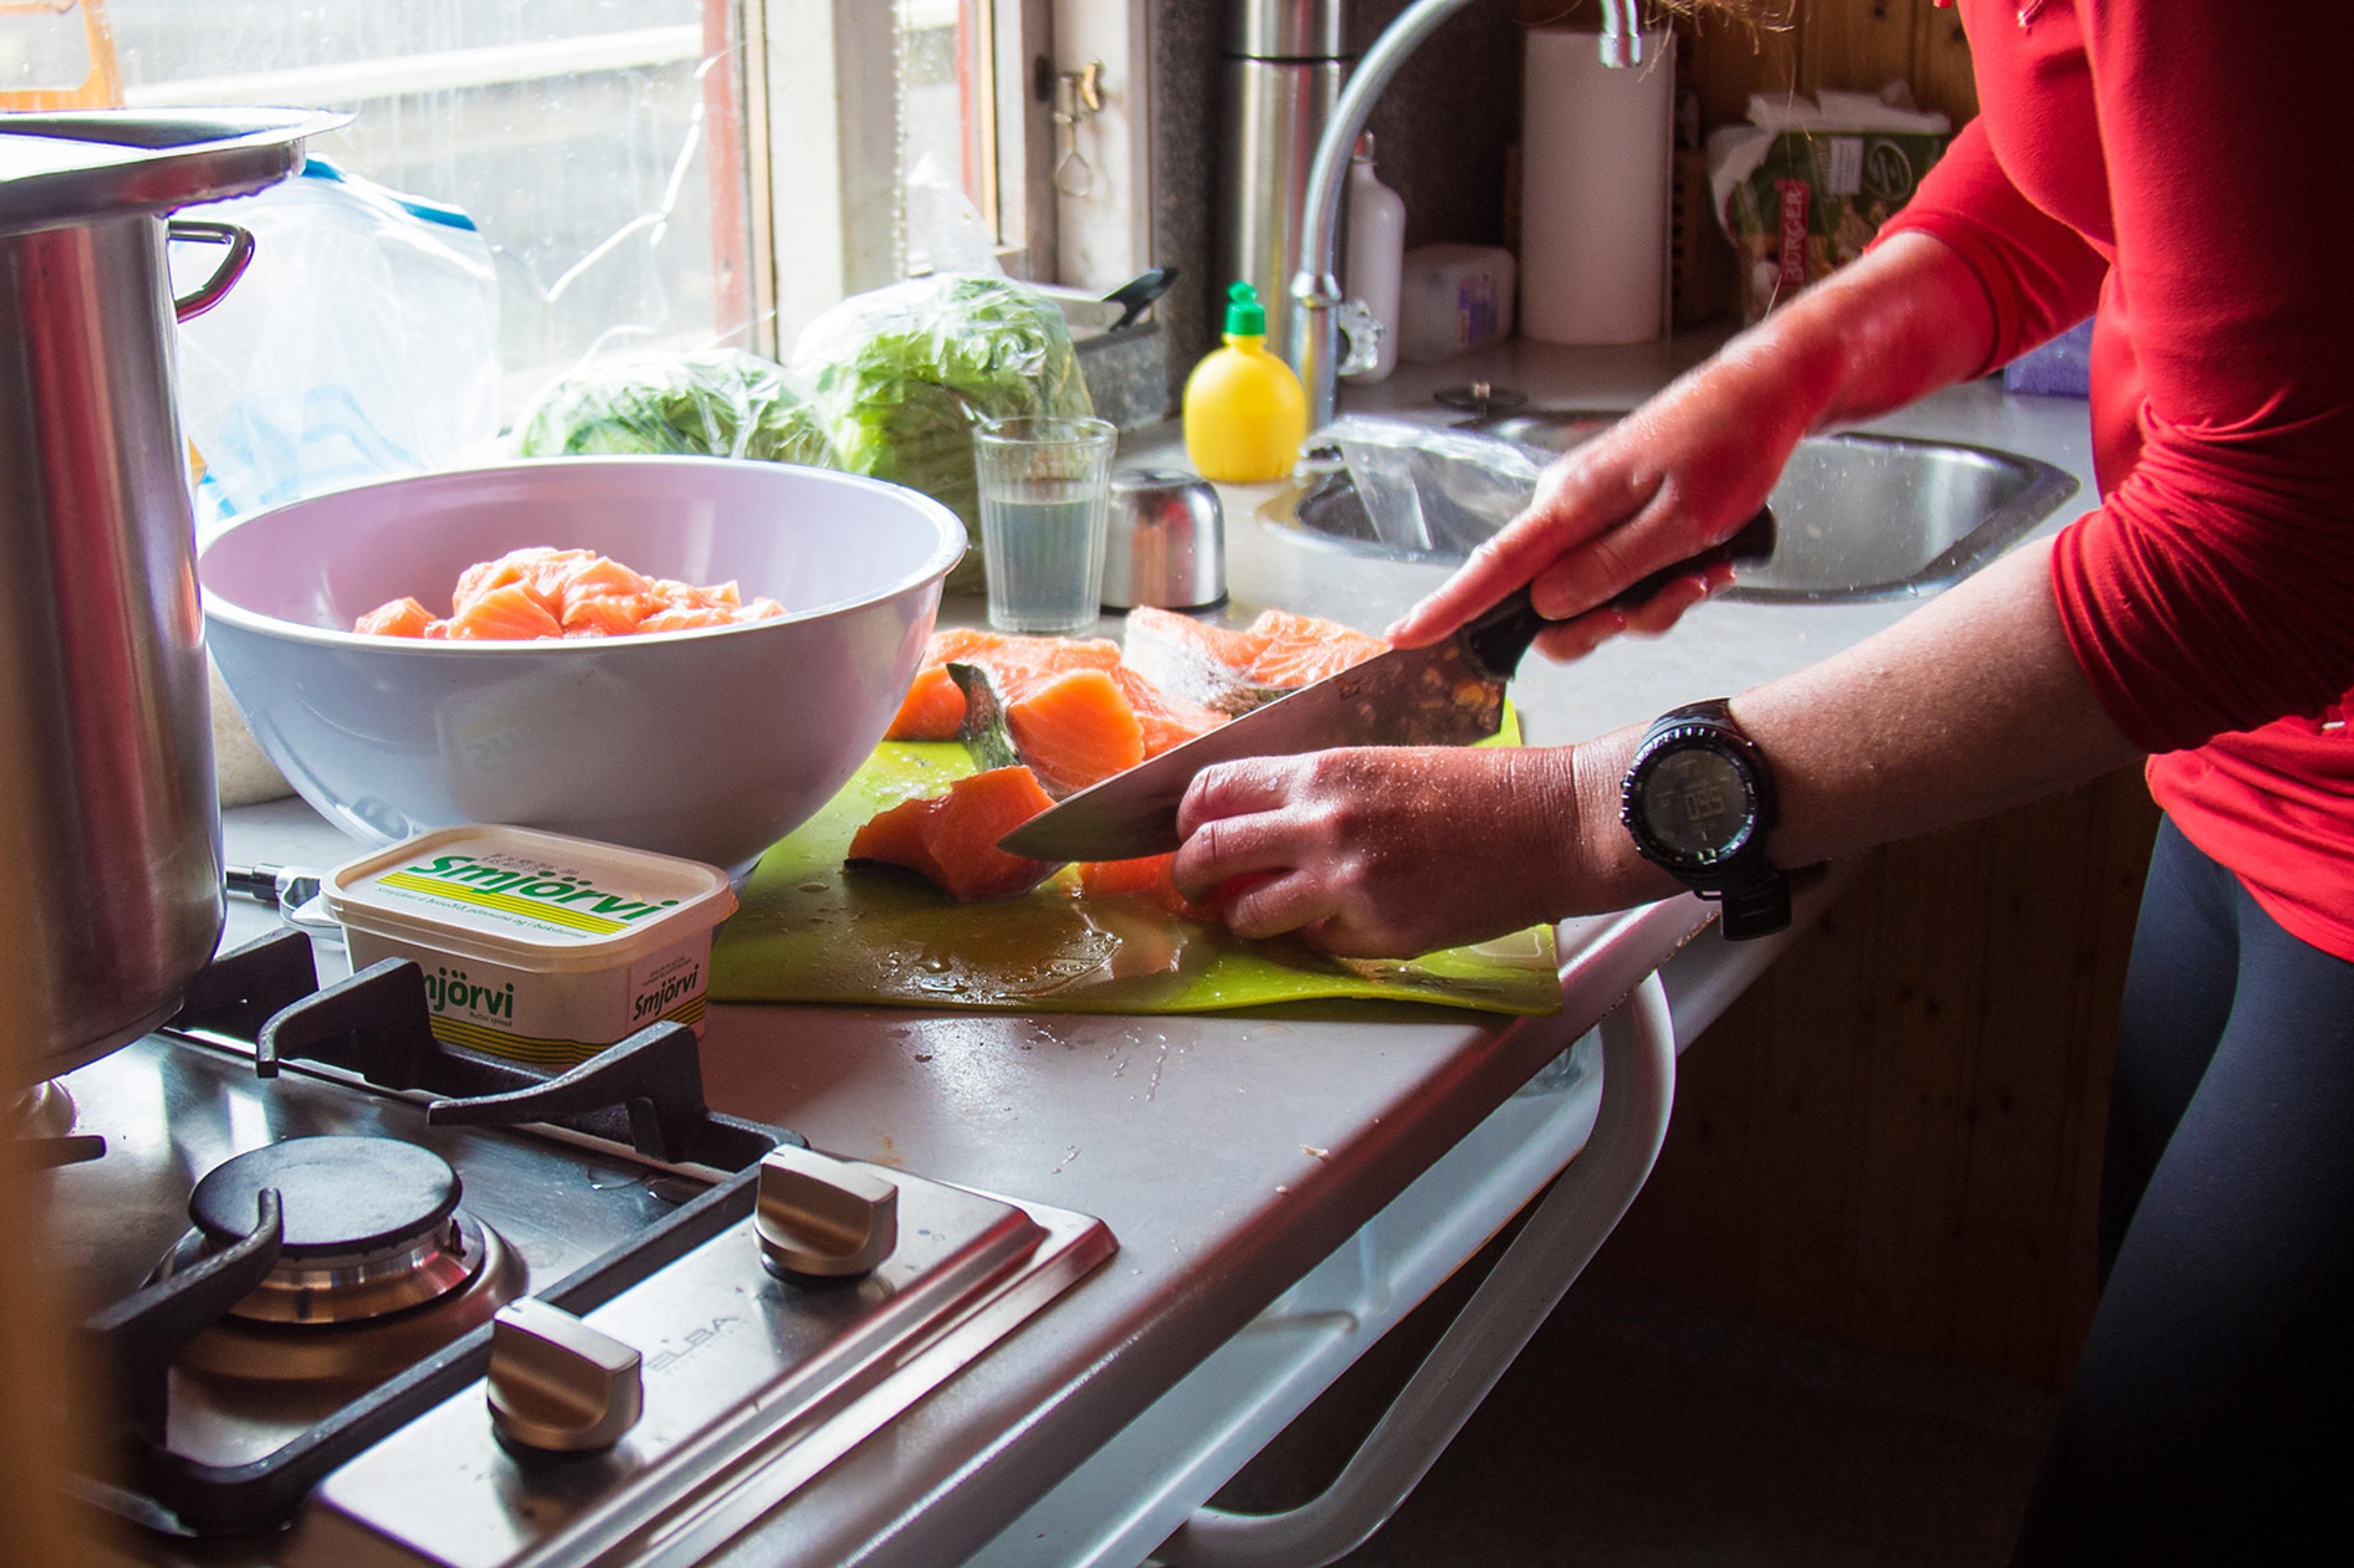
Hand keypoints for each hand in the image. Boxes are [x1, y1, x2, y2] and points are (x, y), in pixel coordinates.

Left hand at [1170, 745, 1590, 957]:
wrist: (1548, 824)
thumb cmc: (1475, 792)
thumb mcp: (1382, 766)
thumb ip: (1316, 795)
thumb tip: (1258, 827)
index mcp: (1321, 773)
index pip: (1212, 789)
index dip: (1187, 816)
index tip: (1189, 832)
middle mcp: (1322, 825)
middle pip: (1208, 852)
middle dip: (1189, 875)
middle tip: (1195, 886)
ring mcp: (1346, 884)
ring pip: (1247, 915)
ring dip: (1244, 920)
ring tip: (1262, 916)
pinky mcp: (1377, 933)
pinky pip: (1315, 945)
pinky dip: (1318, 939)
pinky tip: (1348, 922)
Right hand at [1389, 342, 1814, 660]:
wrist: (1762, 396)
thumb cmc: (1729, 446)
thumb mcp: (1682, 524)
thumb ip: (1610, 570)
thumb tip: (1546, 604)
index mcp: (1572, 503)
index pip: (1495, 566)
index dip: (1448, 606)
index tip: (1404, 634)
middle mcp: (1567, 507)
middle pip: (1549, 604)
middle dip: (1610, 622)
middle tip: (1676, 599)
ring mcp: (1588, 513)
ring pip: (1591, 598)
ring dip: (1650, 602)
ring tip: (1704, 571)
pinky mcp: (1612, 517)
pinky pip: (1616, 577)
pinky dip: (1659, 582)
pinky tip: (1703, 563)